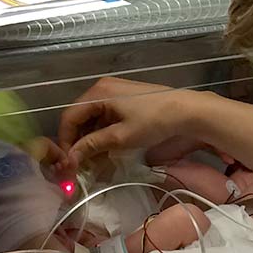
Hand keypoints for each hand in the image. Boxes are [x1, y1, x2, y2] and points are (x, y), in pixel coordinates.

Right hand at [57, 77, 196, 171]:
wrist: (186, 111)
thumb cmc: (153, 121)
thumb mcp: (120, 137)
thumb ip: (92, 146)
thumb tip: (70, 158)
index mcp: (98, 93)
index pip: (69, 117)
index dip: (66, 141)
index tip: (68, 162)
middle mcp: (102, 88)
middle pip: (80, 117)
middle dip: (78, 141)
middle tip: (80, 164)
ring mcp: (114, 92)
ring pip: (92, 118)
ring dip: (90, 139)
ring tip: (94, 160)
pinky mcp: (124, 99)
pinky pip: (104, 116)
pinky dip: (102, 132)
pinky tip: (106, 149)